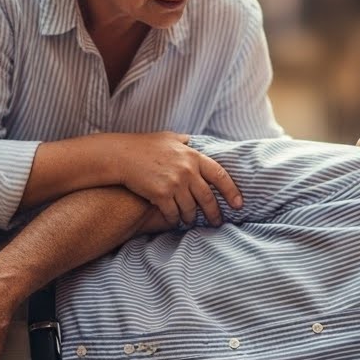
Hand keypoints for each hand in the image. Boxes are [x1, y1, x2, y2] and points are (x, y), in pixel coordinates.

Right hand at [107, 132, 242, 226]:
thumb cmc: (143, 145)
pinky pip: (173, 214)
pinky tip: (174, 221)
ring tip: (190, 221)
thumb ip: (183, 142)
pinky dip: (174, 220)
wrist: (120, 155)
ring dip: (191, 218)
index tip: (238, 204)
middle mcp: (187, 170)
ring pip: (190, 209)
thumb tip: (192, 141)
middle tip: (217, 222)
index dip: (232, 191)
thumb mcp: (168, 137)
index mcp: (193, 156)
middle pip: (207, 198)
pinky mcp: (161, 195)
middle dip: (214, 213)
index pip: (220, 175)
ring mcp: (175, 183)